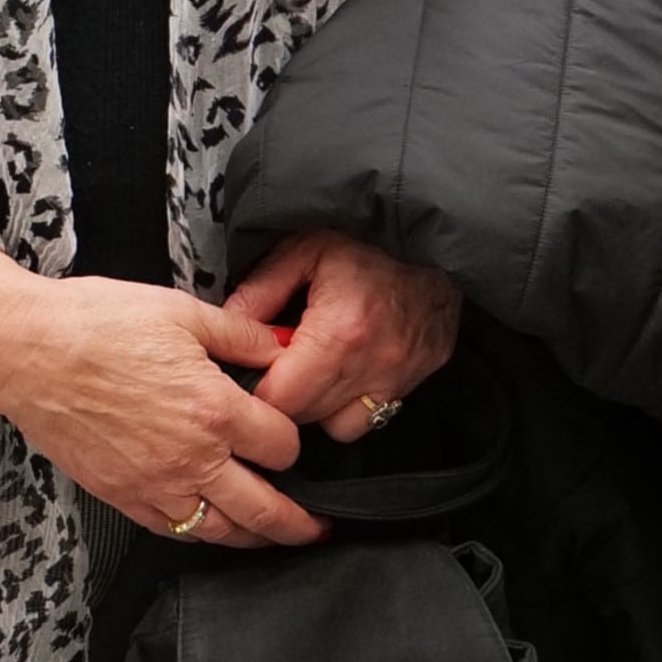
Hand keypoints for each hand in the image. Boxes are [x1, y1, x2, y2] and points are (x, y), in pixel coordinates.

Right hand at [0, 253, 319, 548]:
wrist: (25, 351)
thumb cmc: (94, 324)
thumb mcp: (181, 311)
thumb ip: (241, 335)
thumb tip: (278, 347)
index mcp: (214, 409)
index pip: (283, 445)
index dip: (294, 438)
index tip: (288, 431)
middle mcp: (192, 458)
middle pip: (265, 508)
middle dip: (299, 521)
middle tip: (319, 526)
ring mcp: (156, 485)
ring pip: (222, 531)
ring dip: (256, 538)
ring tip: (274, 536)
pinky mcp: (123, 496)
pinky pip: (175, 530)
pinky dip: (202, 534)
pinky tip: (213, 528)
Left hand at [230, 229, 460, 443]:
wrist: (433, 235)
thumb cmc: (369, 239)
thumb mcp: (304, 249)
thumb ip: (260, 291)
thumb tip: (227, 327)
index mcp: (340, 333)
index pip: (281, 399)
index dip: (258, 390)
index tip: (254, 370)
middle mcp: (374, 365)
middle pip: (307, 417)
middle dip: (285, 398)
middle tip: (279, 364)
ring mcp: (401, 376)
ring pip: (341, 426)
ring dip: (320, 406)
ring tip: (315, 370)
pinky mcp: (420, 377)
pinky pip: (375, 414)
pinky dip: (355, 403)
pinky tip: (347, 371)